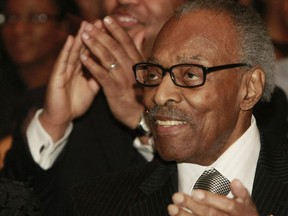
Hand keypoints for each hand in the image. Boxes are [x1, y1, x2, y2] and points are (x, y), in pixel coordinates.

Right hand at [40, 22, 99, 141]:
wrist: (62, 118)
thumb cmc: (75, 104)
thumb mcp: (92, 90)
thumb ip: (98, 78)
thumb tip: (108, 69)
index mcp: (81, 71)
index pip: (91, 54)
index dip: (98, 43)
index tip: (107, 31)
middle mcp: (73, 68)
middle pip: (83, 49)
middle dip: (90, 36)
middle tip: (98, 22)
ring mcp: (64, 71)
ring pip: (73, 52)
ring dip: (79, 38)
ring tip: (85, 25)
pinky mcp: (57, 77)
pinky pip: (62, 62)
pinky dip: (66, 51)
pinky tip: (71, 40)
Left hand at [79, 17, 145, 128]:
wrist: (137, 114)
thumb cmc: (137, 90)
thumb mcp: (141, 70)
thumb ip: (138, 51)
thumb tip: (140, 33)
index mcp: (138, 62)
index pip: (127, 42)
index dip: (116, 29)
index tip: (107, 19)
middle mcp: (131, 68)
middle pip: (116, 47)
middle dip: (102, 34)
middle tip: (90, 26)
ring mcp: (123, 79)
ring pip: (108, 58)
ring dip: (95, 46)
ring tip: (84, 36)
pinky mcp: (114, 89)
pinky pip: (101, 74)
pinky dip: (92, 64)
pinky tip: (82, 57)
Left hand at [168, 179, 258, 215]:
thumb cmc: (245, 215)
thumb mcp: (247, 204)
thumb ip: (242, 193)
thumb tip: (235, 181)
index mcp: (241, 212)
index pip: (227, 205)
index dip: (211, 199)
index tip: (196, 192)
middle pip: (211, 215)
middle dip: (192, 206)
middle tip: (177, 197)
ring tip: (171, 208)